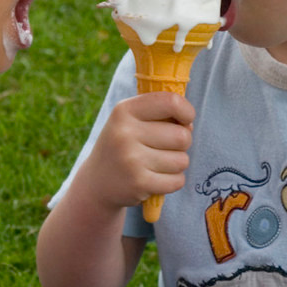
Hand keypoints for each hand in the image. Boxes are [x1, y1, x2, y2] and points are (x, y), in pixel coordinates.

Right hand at [81, 91, 194, 209]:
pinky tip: (156, 178)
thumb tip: (189, 123)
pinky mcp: (138, 184)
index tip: (184, 120)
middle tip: (166, 147)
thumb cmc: (123, 145)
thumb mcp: (130, 120)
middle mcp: (125, 133)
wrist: (97, 183)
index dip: (186, 111)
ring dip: (177, 163)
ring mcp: (131, 160)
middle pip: (182, 136)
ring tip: (158, 163)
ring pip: (182, 160)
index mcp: (124, 110)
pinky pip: (178, 181)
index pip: (171, 102)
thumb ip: (160, 113)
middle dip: (182, 143)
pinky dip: (173, 181)